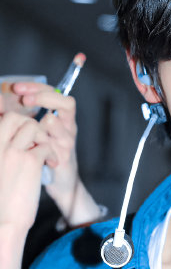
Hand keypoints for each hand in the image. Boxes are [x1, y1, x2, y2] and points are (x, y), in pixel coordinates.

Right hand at [0, 108, 56, 268]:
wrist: (2, 223)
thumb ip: (2, 153)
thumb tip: (12, 143)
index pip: (0, 121)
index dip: (14, 125)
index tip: (24, 139)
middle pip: (14, 118)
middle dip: (29, 125)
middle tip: (37, 142)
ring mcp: (12, 152)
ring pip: (32, 126)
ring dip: (42, 137)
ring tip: (45, 153)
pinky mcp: (30, 162)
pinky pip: (45, 144)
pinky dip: (52, 152)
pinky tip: (51, 163)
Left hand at [12, 81, 102, 226]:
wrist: (59, 181)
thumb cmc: (42, 153)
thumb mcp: (33, 130)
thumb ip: (22, 115)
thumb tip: (1, 98)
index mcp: (59, 116)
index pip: (53, 92)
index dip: (37, 87)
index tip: (17, 88)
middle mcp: (67, 126)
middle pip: (66, 102)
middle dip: (45, 97)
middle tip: (25, 100)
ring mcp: (67, 141)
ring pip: (60, 123)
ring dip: (47, 121)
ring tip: (36, 122)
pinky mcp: (63, 157)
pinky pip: (56, 146)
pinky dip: (43, 143)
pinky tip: (31, 144)